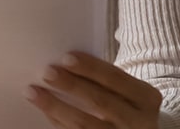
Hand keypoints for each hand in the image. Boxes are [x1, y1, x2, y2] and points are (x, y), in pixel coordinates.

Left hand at [26, 51, 161, 128]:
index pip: (116, 79)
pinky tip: (46, 112)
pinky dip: (59, 123)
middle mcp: (138, 121)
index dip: (90, 68)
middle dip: (72, 86)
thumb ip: (104, 79)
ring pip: (86, 125)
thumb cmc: (126, 103)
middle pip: (101, 102)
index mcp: (146, 98)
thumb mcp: (127, 90)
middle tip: (46, 72)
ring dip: (56, 108)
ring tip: (34, 92)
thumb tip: (63, 63)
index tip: (65, 57)